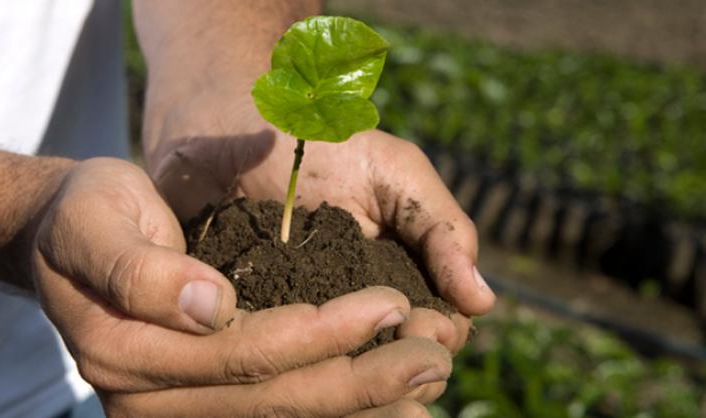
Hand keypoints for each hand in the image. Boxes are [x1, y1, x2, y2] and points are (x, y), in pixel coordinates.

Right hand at [30, 158, 452, 416]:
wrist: (67, 237)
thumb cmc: (87, 217)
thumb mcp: (92, 223)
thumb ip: (138, 269)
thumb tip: (211, 308)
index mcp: (127, 354)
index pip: (242, 352)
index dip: (321, 334)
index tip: (390, 305)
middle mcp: (150, 399)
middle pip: (274, 396)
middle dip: (361, 380)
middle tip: (434, 357)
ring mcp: (178, 408)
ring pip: (283, 416)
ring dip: (361, 403)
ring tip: (428, 381)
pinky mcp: (202, 400)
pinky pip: (274, 410)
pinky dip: (335, 405)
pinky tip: (388, 401)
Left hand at [148, 95, 496, 360]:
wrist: (242, 130)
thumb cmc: (326, 146)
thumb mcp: (397, 176)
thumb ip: (442, 229)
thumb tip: (484, 302)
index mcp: (398, 279)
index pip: (436, 332)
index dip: (440, 336)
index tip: (431, 327)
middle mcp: (357, 308)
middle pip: (394, 361)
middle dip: (404, 359)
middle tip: (395, 339)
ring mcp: (307, 320)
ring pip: (343, 370)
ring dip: (358, 372)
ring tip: (352, 353)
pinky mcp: (257, 322)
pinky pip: (284, 358)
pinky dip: (299, 365)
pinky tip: (301, 360)